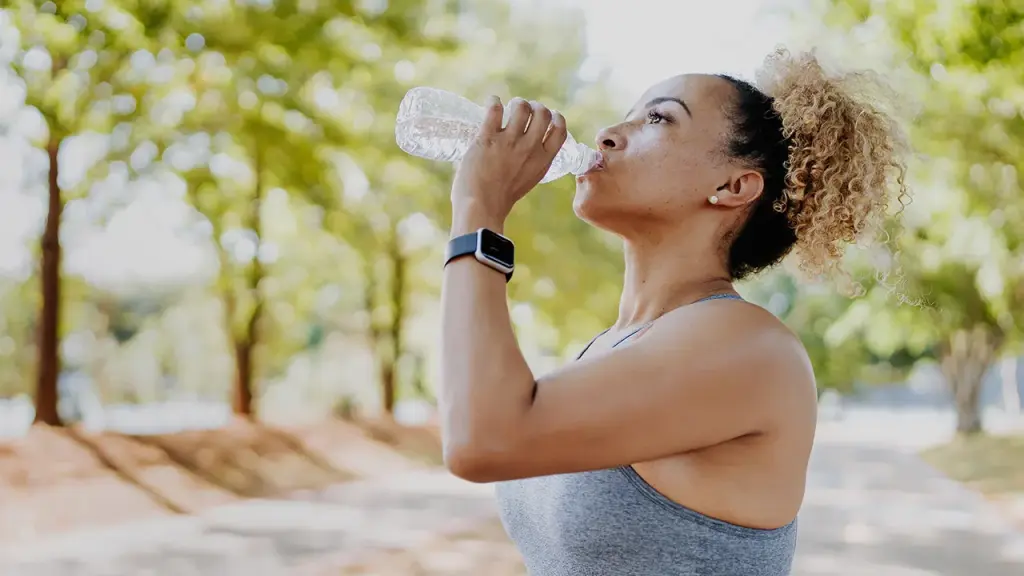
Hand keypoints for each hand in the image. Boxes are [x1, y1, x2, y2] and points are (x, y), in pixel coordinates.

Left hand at [451, 96, 567, 220]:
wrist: (481, 206)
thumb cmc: (502, 198)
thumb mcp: (529, 179)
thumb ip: (534, 161)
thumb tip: (531, 143)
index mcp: (543, 160)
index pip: (560, 130)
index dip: (556, 118)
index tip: (550, 115)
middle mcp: (530, 148)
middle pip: (543, 113)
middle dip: (535, 106)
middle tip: (525, 109)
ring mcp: (509, 141)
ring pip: (521, 107)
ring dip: (516, 103)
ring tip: (508, 107)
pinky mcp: (487, 137)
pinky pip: (495, 109)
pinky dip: (494, 101)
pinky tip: (492, 102)